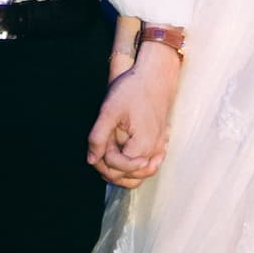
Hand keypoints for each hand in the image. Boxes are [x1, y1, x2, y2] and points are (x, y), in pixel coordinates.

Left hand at [88, 48, 177, 187]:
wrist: (155, 75)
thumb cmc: (133, 89)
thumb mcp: (109, 110)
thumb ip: (98, 137)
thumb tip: (91, 159)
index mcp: (142, 145)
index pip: (117, 167)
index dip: (102, 158)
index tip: (99, 142)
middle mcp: (154, 151)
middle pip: (129, 177)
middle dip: (110, 167)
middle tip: (99, 151)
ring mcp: (160, 148)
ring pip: (140, 176)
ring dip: (122, 172)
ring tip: (108, 158)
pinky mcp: (161, 143)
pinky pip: (151, 165)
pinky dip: (137, 168)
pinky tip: (126, 160)